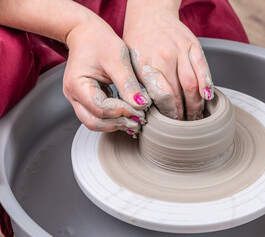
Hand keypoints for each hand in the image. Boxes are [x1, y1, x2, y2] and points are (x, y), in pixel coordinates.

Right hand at [64, 18, 150, 134]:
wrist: (85, 33)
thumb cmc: (100, 42)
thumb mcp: (118, 59)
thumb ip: (128, 84)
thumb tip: (141, 105)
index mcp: (77, 85)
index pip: (100, 108)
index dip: (121, 112)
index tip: (140, 109)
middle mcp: (73, 96)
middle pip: (93, 122)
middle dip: (117, 123)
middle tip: (139, 120)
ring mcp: (78, 100)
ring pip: (94, 123)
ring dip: (115, 124)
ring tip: (135, 120)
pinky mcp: (86, 100)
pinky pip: (97, 116)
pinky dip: (113, 118)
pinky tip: (128, 115)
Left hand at [123, 0, 213, 119]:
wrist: (150, 12)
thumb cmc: (137, 41)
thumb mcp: (130, 63)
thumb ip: (138, 86)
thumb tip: (146, 111)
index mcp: (146, 65)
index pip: (162, 96)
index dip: (169, 112)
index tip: (172, 123)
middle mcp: (164, 57)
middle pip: (179, 93)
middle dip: (184, 113)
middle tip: (186, 124)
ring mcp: (180, 50)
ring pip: (193, 84)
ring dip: (196, 104)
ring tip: (197, 116)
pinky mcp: (192, 44)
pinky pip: (203, 68)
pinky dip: (207, 85)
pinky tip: (207, 97)